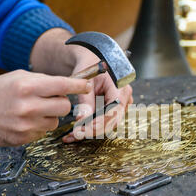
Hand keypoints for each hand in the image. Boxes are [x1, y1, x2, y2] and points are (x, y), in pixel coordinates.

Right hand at [0, 70, 90, 145]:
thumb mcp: (16, 77)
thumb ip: (42, 80)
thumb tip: (68, 84)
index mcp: (26, 86)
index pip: (62, 85)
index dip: (78, 85)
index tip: (87, 85)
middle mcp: (28, 106)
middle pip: (65, 106)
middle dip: (61, 102)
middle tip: (50, 99)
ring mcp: (26, 125)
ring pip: (55, 121)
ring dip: (49, 116)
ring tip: (32, 110)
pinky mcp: (23, 139)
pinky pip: (43, 132)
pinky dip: (38, 126)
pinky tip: (23, 121)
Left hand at [28, 28, 133, 142]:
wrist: (93, 59)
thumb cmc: (89, 66)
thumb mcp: (85, 81)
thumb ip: (85, 101)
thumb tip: (81, 120)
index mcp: (120, 87)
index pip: (113, 111)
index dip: (100, 123)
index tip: (84, 131)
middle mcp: (124, 98)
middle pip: (111, 121)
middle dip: (93, 130)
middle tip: (74, 135)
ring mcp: (120, 105)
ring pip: (107, 124)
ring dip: (90, 131)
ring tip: (71, 136)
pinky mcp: (112, 109)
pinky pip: (103, 122)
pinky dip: (89, 128)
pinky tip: (74, 134)